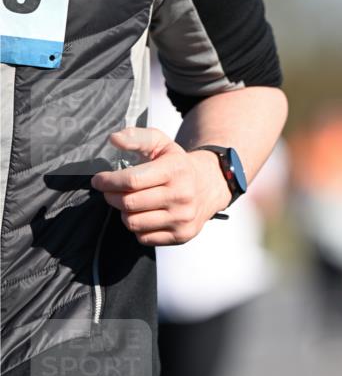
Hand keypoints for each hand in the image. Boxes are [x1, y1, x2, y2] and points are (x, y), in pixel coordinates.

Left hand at [91, 127, 230, 245]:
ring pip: (133, 223)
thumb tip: (114, 139)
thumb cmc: (177, 165)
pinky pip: (144, 238)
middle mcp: (182, 196)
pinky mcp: (181, 235)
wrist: (209, 186)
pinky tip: (143, 215)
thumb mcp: (161, 143)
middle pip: (129, 203)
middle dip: (111, 196)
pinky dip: (137, 227)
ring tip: (128, 203)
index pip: (132, 181)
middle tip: (110, 191)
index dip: (108, 181)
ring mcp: (182, 218)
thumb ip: (136, 137)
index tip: (99, 180)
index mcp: (175, 170)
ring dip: (124, 213)